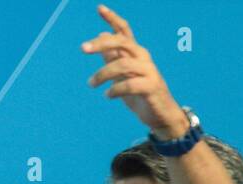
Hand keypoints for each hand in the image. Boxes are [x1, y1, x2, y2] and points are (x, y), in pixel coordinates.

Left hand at [82, 5, 182, 136]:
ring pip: (123, 64)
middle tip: (83, 48)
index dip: (112, 19)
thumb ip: (112, 57)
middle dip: (102, 43)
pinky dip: (115, 90)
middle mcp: (143, 57)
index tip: (99, 8)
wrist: (160, 114)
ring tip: (91, 84)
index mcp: (135, 53)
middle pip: (122, 42)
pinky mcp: (151, 87)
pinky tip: (107, 95)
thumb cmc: (140, 93)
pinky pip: (130, 84)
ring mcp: (149, 71)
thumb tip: (100, 36)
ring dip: (103, 73)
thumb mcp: (122, 74)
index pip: (124, 31)